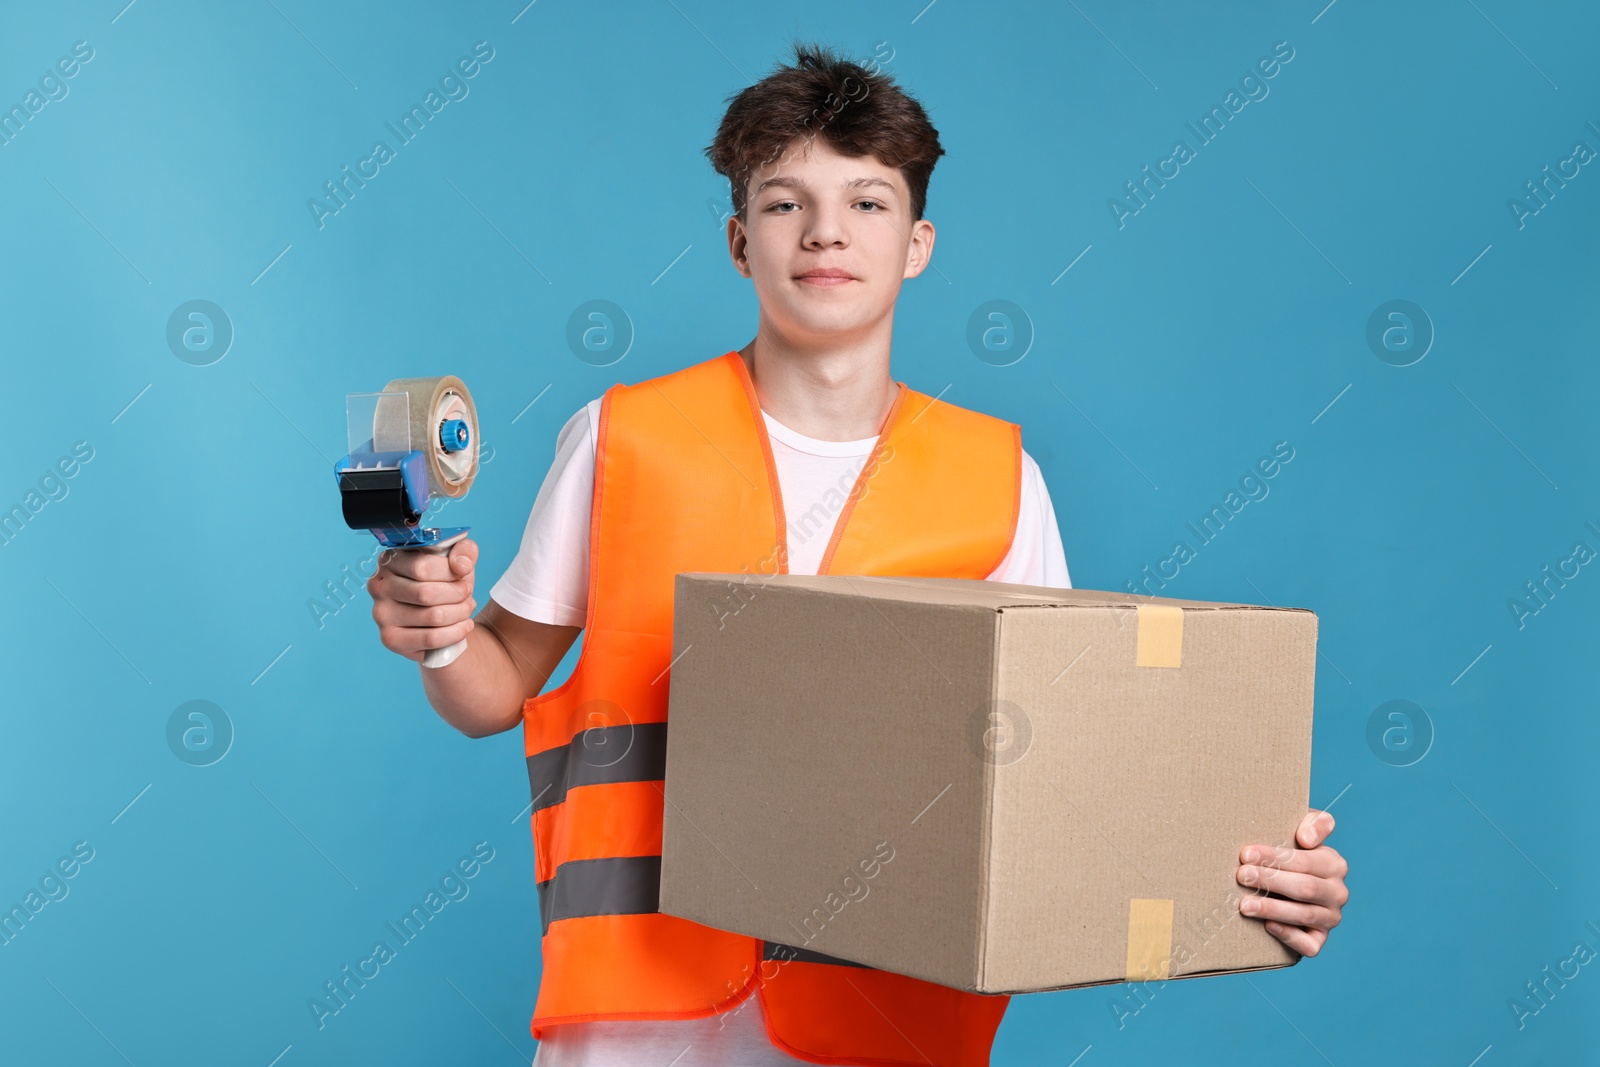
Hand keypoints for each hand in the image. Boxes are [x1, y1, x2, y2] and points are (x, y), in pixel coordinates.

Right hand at [367, 537, 477, 661]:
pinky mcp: (391, 639)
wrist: (438, 617)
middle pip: (426, 593)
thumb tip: (461, 565)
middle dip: (457, 594)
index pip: (422, 566)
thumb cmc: (444, 583)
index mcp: (390, 560)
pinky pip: (431, 638)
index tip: (462, 574)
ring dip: (460, 612)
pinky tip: (464, 625)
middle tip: (467, 593)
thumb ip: (464, 551)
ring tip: (467, 608)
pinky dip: (455, 632)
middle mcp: (379, 586)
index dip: (450, 572)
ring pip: (433, 616)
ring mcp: (381, 614)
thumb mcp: (456, 560)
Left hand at [1235, 809, 1346, 957]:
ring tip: (1244, 904)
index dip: (1276, 858)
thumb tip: (1306, 839)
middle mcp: (1337, 893)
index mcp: (1334, 865)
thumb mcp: (1301, 828)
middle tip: (1241, 875)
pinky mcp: (1319, 939)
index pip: (1306, 862)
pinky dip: (1288, 935)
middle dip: (1270, 881)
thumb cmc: (1289, 850)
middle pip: (1304, 888)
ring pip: (1304, 915)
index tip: (1246, 854)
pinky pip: (1309, 944)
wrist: (1285, 880)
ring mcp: (1330, 918)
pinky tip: (1268, 926)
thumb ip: (1314, 823)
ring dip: (1272, 909)